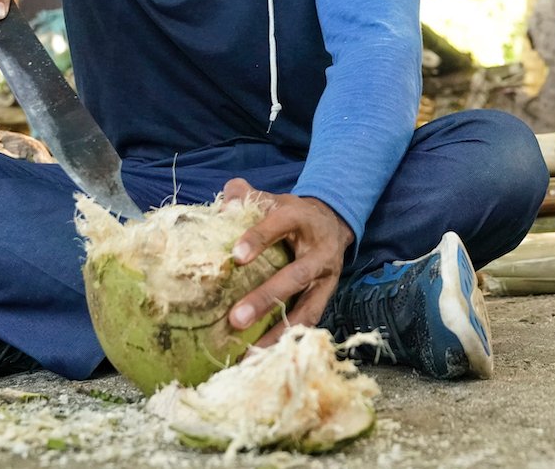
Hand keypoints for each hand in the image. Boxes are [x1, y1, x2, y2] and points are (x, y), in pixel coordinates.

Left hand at [224, 177, 354, 346]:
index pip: (280, 224)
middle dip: (267, 298)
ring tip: (250, 355)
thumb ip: (245, 196)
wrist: (332, 224)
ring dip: (279, 332)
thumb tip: (223, 209)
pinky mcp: (327, 299)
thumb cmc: (290, 214)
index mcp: (301, 218)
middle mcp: (319, 251)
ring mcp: (326, 279)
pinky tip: (263, 358)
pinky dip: (287, 342)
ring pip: (307, 309)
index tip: (236, 256)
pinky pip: (309, 324)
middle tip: (236, 319)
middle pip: (296, 276)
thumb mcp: (272, 198)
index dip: (259, 238)